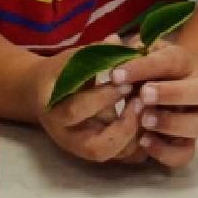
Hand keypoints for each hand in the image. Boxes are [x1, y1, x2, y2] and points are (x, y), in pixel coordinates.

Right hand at [30, 47, 143, 163]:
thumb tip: (116, 40)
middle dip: (124, 127)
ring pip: (115, 156)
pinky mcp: (101, 150)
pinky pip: (124, 157)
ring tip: (149, 108)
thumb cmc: (60, 73)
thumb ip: (91, 52)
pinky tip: (151, 118)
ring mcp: (84, 148)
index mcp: (55, 112)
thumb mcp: (70, 60)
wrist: (45, 95)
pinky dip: (142, 142)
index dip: (103, 97)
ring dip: (136, 135)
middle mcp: (68, 138)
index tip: (125, 82)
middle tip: (141, 102)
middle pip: (97, 149)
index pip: (77, 111)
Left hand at [111, 42, 197, 169]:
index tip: (117, 75)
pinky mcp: (187, 143)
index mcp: (186, 63)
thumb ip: (126, 53)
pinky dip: (167, 151)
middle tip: (143, 95)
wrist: (161, 92)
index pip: (172, 61)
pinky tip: (144, 141)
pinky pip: (186, 153)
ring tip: (144, 120)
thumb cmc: (145, 71)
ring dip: (173, 123)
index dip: (144, 67)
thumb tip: (112, 43)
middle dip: (172, 93)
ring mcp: (197, 118)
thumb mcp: (137, 56)